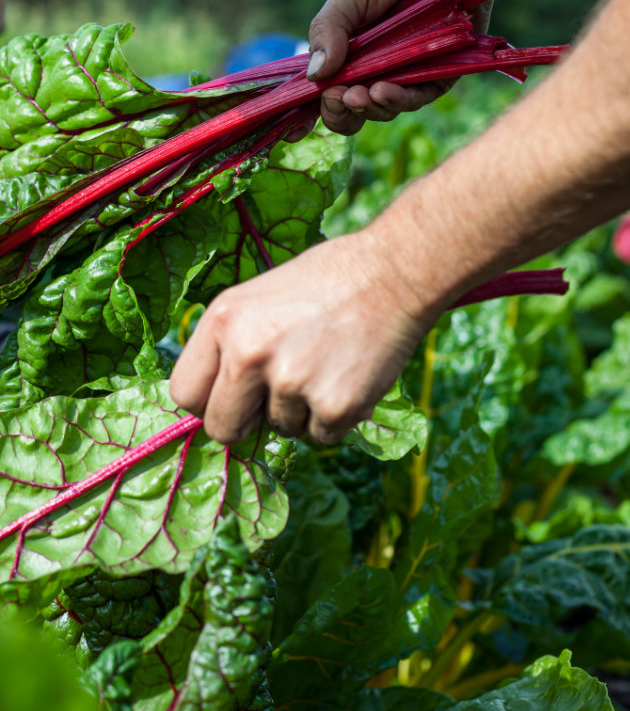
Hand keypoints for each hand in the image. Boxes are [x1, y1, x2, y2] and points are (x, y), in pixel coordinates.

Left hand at [169, 229, 428, 444]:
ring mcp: (291, 382)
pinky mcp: (334, 405)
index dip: (209, 400)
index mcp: (223, 320)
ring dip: (301, 411)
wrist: (393, 274)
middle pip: (222, 428)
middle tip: (278, 395)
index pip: (184, 392)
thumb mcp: (258, 299)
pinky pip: (322, 436)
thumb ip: (231, 344)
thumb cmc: (326, 282)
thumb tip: (216, 399)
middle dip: (247, 421)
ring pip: (280, 431)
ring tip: (327, 363)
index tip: (230, 398)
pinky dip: (336, 417)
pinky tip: (348, 375)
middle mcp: (248, 352)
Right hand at [286, 0, 496, 141]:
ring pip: (382, 110)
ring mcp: (406, 77)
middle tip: (337, 97)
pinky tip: (383, 90)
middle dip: (341, 112)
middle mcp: (375, 72)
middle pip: (353, 113)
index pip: (327, 95)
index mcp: (348, 56)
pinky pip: (416, 98)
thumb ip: (328, 31)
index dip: (314, 112)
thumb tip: (314, 76)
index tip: (302, 120)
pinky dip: (398, 99)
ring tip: (359, 94)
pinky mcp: (437, 76)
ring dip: (368, 107)